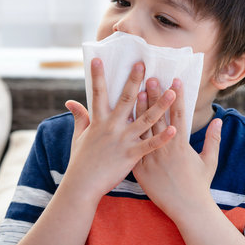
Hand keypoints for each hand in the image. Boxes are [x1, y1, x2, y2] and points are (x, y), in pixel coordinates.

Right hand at [63, 58, 177, 203]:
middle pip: (126, 100)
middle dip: (135, 80)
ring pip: (145, 119)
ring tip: (173, 92)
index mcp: (98, 121)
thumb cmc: (80, 161)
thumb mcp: (78, 136)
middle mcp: (111, 127)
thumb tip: (70, 102)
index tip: (98, 58)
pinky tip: (175, 129)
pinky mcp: (131, 155)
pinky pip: (150, 145)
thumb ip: (79, 117)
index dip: (97, 75)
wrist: (82, 185)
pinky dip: (162, 137)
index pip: (97, 93)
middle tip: (143, 64)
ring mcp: (122, 140)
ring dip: (160, 105)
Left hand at [132, 78, 221, 221]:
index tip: (174, 80)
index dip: (177, 96)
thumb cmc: (200, 185)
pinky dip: (127, 135)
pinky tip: (122, 122)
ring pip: (143, 129)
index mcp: (181, 144)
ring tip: (136, 92)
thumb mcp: (210, 161)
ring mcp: (151, 158)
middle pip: (159, 117)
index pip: (179, 115)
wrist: (188, 209)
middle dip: (155, 96)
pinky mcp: (141, 169)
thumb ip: (214, 139)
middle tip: (150, 78)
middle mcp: (165, 148)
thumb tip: (219, 120)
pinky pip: (132, 149)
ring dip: (139, 110)